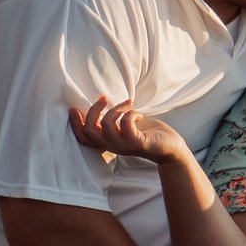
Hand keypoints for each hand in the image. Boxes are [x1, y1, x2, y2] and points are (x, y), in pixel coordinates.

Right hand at [68, 95, 189, 165]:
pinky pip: (126, 123)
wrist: (170, 147)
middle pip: (90, 130)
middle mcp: (113, 146)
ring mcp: (125, 146)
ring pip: (107, 123)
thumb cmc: (147, 132)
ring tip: (129, 105)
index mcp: (108, 142)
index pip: (83, 137)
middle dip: (94, 110)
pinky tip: (139, 115)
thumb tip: (98, 103)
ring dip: (118, 108)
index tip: (74, 108)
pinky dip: (131, 114)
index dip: (75, 124)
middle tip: (104, 98)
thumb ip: (112, 120)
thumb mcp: (125, 126)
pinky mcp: (138, 143)